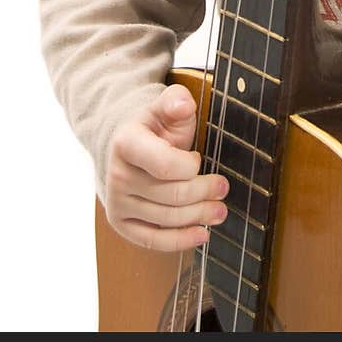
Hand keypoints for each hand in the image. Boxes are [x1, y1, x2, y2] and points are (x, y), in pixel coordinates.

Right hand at [105, 85, 228, 252]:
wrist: (127, 147)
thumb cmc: (154, 128)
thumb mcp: (165, 107)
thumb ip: (175, 101)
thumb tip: (183, 104)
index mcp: (126, 144)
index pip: (164, 165)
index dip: (189, 166)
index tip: (198, 158)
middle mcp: (117, 176)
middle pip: (172, 194)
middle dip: (204, 192)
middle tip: (223, 188)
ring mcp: (118, 203)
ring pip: (167, 218)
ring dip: (199, 216)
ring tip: (220, 210)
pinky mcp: (122, 223)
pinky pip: (152, 240)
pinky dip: (180, 241)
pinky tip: (201, 234)